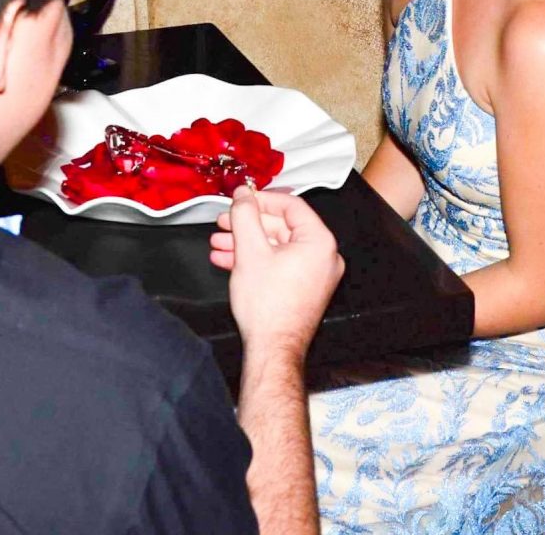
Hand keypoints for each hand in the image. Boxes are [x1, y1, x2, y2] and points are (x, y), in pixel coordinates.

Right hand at [210, 189, 343, 359]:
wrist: (272, 349)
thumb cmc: (269, 308)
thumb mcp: (249, 251)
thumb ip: (245, 215)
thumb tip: (243, 195)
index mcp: (319, 242)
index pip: (291, 206)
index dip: (262, 199)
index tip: (242, 199)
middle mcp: (323, 256)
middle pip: (281, 227)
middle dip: (248, 225)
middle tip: (226, 221)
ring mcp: (314, 274)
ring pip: (276, 247)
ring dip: (246, 243)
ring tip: (221, 244)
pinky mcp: (303, 288)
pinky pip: (279, 264)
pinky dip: (256, 260)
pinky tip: (230, 260)